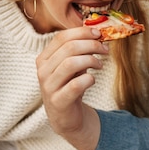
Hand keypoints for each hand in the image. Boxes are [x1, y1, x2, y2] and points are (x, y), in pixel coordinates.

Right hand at [37, 26, 107, 149]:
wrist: (66, 117)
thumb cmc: (70, 86)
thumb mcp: (73, 65)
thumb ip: (80, 50)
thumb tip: (97, 33)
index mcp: (44, 58)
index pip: (61, 37)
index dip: (82, 32)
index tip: (99, 34)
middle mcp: (43, 71)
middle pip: (68, 48)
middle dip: (91, 45)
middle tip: (105, 50)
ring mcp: (49, 86)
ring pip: (70, 63)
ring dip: (91, 60)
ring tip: (99, 65)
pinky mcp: (58, 101)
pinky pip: (75, 85)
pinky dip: (89, 79)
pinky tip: (92, 80)